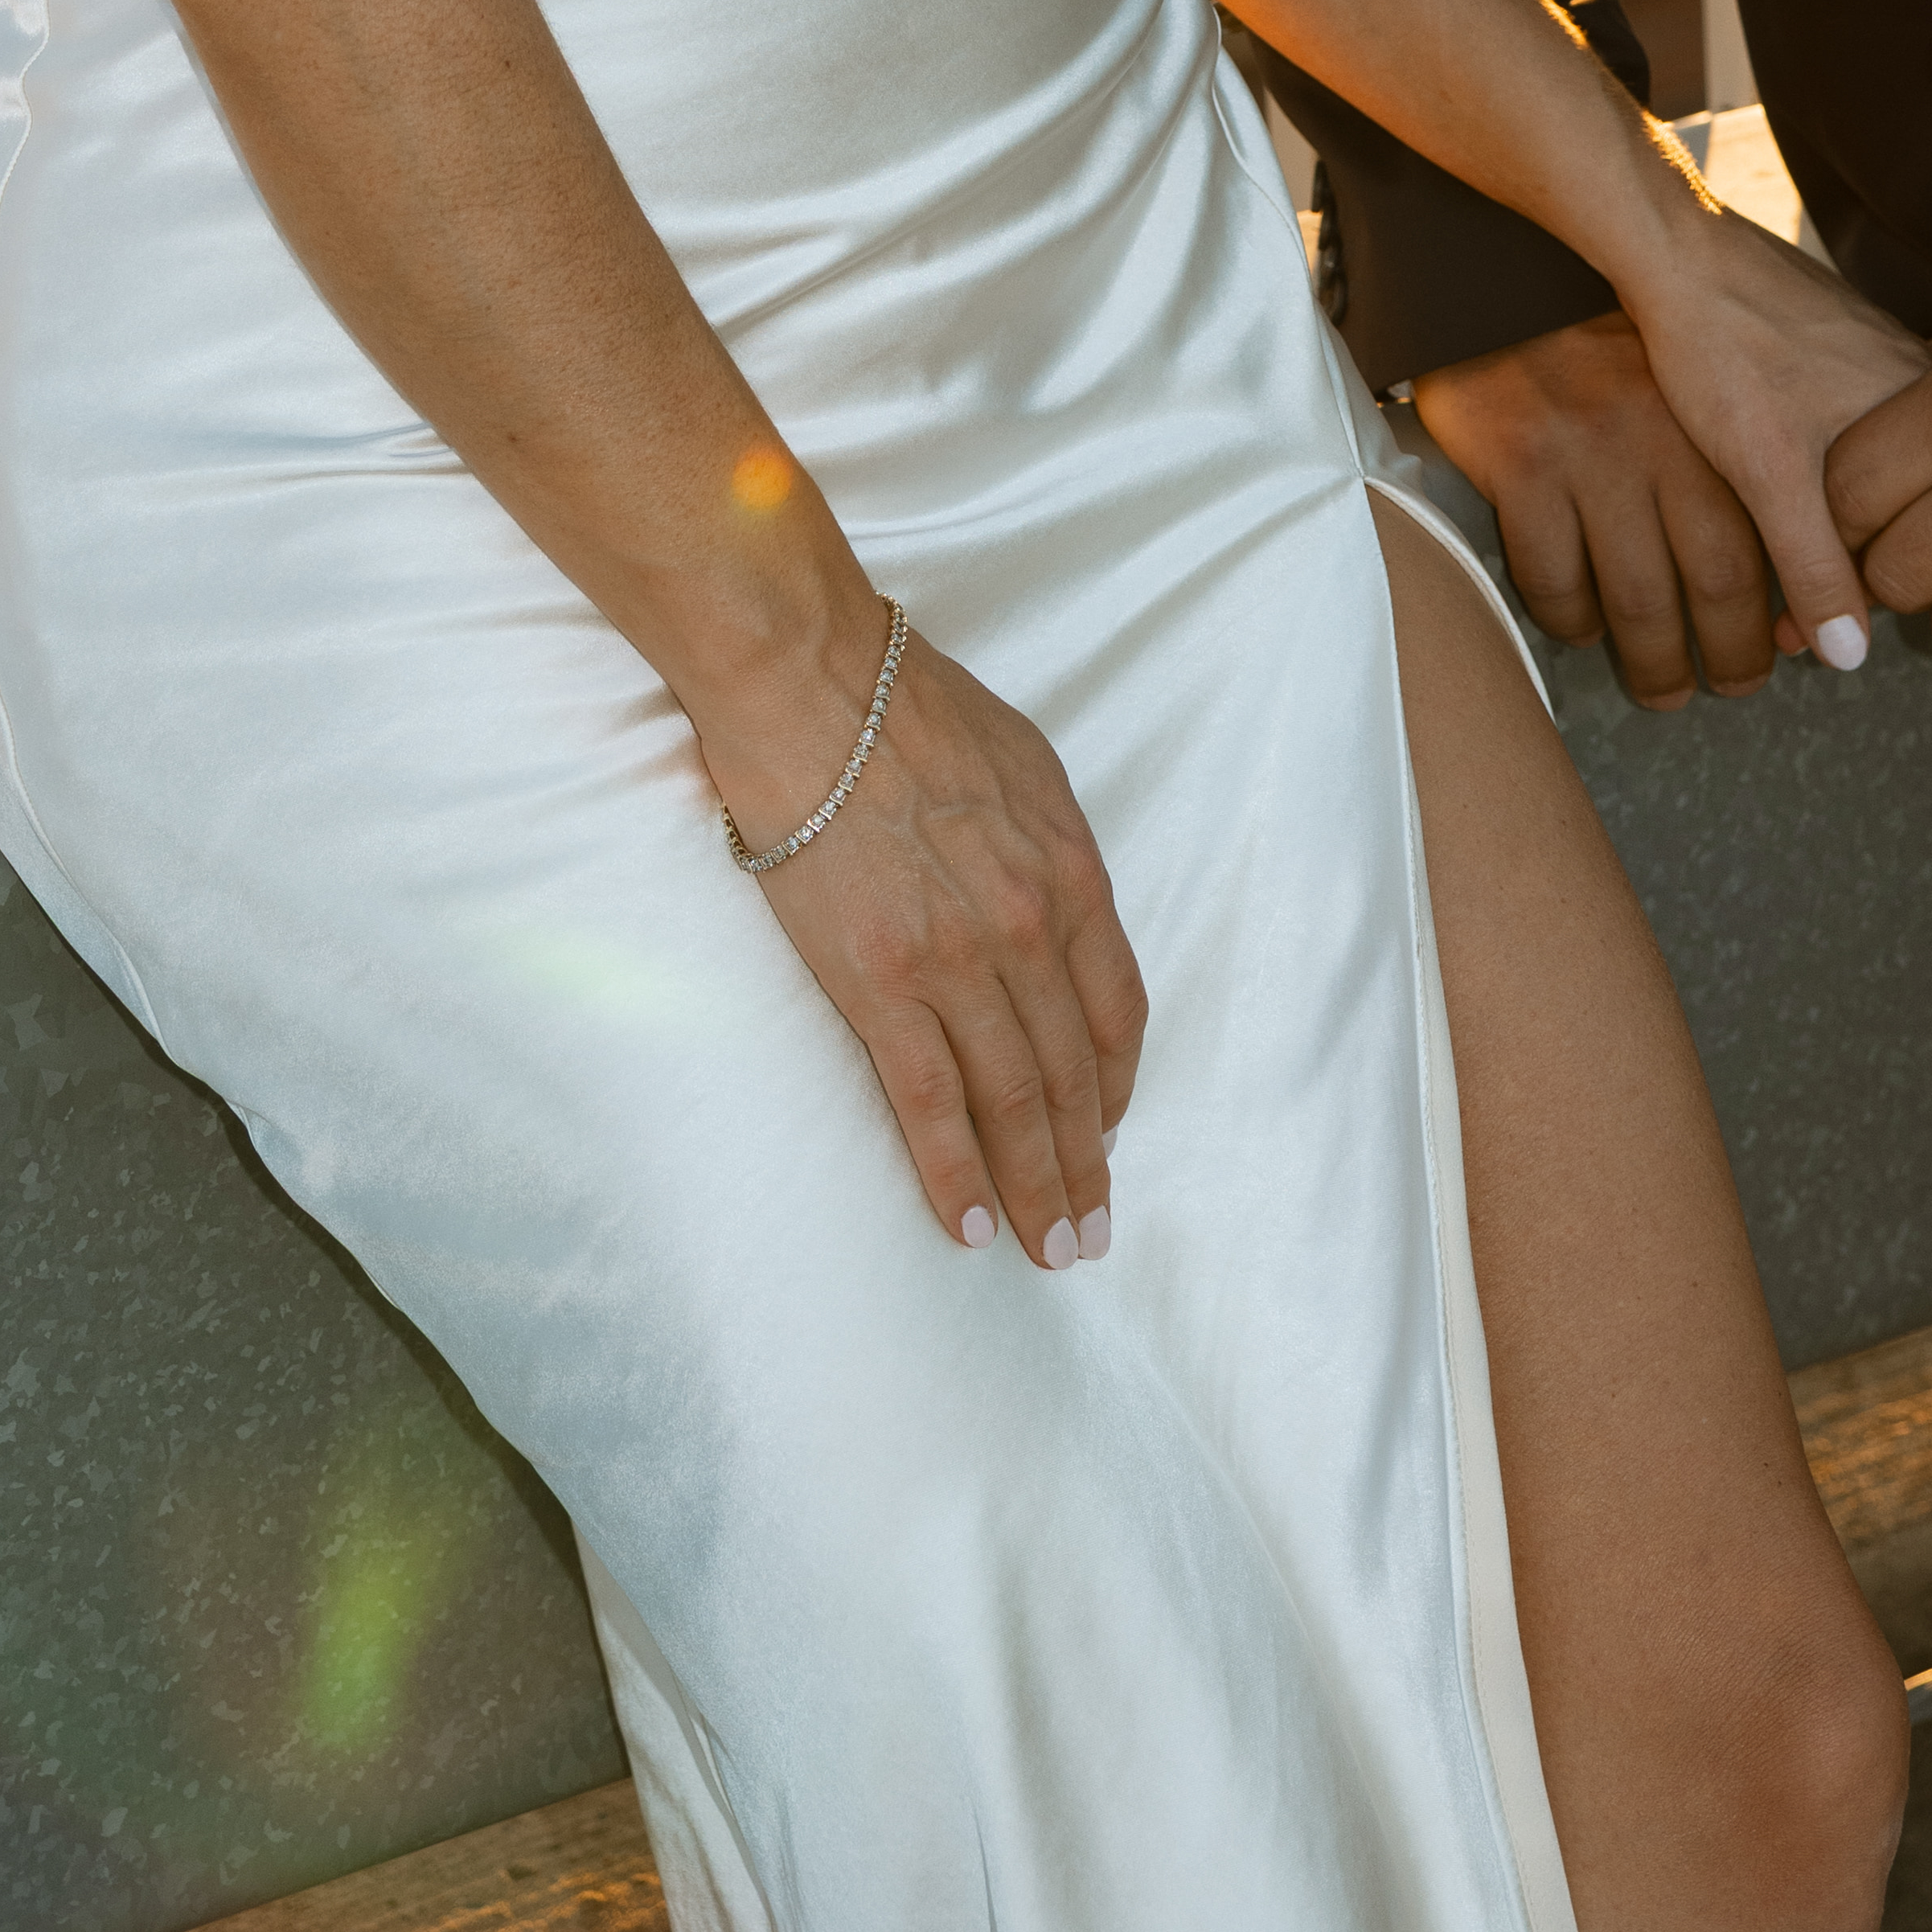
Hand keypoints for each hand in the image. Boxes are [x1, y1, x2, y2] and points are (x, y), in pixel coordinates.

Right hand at [706, 613, 1147, 1269]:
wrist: (812, 681)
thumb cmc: (907, 704)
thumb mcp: (1022, 766)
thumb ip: (1047, 850)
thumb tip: (1054, 909)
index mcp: (1070, 870)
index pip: (1116, 1010)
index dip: (1119, 1087)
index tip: (1110, 1132)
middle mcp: (1030, 925)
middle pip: (1075, 1073)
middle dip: (1086, 1164)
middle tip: (1090, 1233)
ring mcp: (958, 960)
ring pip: (1014, 1102)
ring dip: (1036, 1187)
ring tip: (1047, 1250)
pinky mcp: (881, 983)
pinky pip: (931, 1102)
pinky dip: (956, 1173)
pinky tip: (971, 1223)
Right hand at [1413, 293, 1886, 704]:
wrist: (1536, 255)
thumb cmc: (1657, 323)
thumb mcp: (1752, 384)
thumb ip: (1803, 473)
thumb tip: (1839, 578)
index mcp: (1738, 418)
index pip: (1795, 544)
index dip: (1801, 612)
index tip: (1796, 646)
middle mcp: (1673, 437)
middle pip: (1718, 584)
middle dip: (1731, 656)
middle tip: (1733, 684)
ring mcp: (1594, 448)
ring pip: (1635, 600)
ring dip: (1654, 664)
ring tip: (1665, 687)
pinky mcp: (1521, 457)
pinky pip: (1551, 577)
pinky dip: (1572, 620)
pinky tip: (1587, 628)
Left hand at [1618, 198, 1931, 678]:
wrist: (1674, 250)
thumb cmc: (1724, 350)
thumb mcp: (1771, 479)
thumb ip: (1817, 569)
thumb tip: (1851, 654)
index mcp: (1924, 412)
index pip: (1925, 533)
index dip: (1862, 594)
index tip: (1798, 625)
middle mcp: (1918, 378)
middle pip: (1902, 504)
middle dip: (1841, 562)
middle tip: (1774, 603)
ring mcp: (1882, 352)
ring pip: (1874, 467)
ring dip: (1826, 517)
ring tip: (1761, 543)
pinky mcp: (1841, 337)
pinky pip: (1849, 424)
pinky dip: (1816, 466)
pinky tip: (1767, 472)